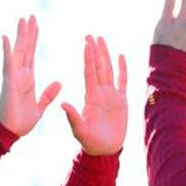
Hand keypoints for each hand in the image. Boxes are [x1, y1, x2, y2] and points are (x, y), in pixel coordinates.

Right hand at [0, 16, 60, 135]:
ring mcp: (13, 77)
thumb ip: (48, 94)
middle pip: (25, 49)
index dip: (34, 40)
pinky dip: (7, 51)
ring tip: (22, 19)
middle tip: (30, 16)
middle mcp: (19, 74)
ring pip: (17, 52)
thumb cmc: (21, 121)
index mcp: (27, 79)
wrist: (10, 132)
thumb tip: (59, 83)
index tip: (36, 26)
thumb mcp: (40, 106)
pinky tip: (5, 37)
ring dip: (19, 36)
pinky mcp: (9, 83)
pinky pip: (8, 64)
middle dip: (28, 32)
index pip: (31, 54)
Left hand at [61, 36, 126, 155]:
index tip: (86, 44)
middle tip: (90, 35)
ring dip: (106, 55)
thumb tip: (62, 104)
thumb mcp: (79, 130)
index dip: (88, 58)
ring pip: (109, 70)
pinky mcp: (122, 101)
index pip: (89, 73)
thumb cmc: (90, 142)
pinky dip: (123, 69)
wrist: (105, 150)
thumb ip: (73, 117)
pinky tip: (121, 56)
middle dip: (95, 51)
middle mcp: (100, 92)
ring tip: (102, 40)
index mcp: (90, 97)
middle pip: (98, 67)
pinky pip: (123, 81)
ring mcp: (111, 95)